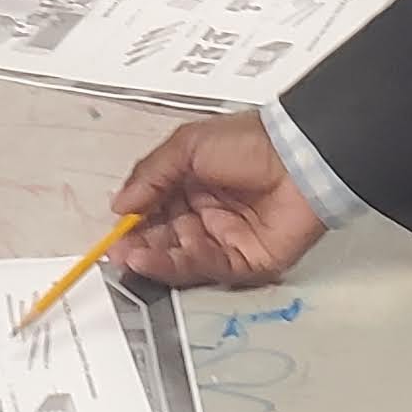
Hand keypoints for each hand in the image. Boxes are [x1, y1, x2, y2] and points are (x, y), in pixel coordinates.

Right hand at [107, 113, 330, 287]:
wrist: (298, 158)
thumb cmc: (250, 143)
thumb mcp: (188, 146)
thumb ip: (151, 176)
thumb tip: (119, 204)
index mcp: (193, 185)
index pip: (155, 211)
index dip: (134, 223)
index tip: (114, 232)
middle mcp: (208, 214)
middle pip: (166, 239)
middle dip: (140, 246)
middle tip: (117, 252)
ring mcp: (227, 239)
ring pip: (183, 258)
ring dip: (155, 259)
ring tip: (131, 257)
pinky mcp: (247, 262)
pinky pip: (208, 269)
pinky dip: (181, 265)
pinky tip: (157, 258)